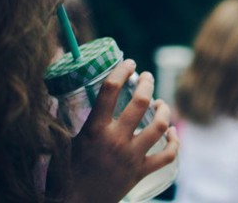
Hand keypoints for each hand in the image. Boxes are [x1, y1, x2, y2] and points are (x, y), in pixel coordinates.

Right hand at [68, 59, 178, 202]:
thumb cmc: (64, 174)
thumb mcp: (63, 142)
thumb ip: (69, 120)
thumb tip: (68, 98)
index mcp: (94, 129)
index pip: (110, 90)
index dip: (121, 71)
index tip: (129, 62)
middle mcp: (115, 140)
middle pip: (140, 103)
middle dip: (147, 84)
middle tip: (147, 77)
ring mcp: (131, 156)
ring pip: (159, 125)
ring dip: (164, 110)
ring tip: (161, 103)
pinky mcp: (140, 172)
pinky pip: (167, 155)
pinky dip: (174, 142)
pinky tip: (172, 133)